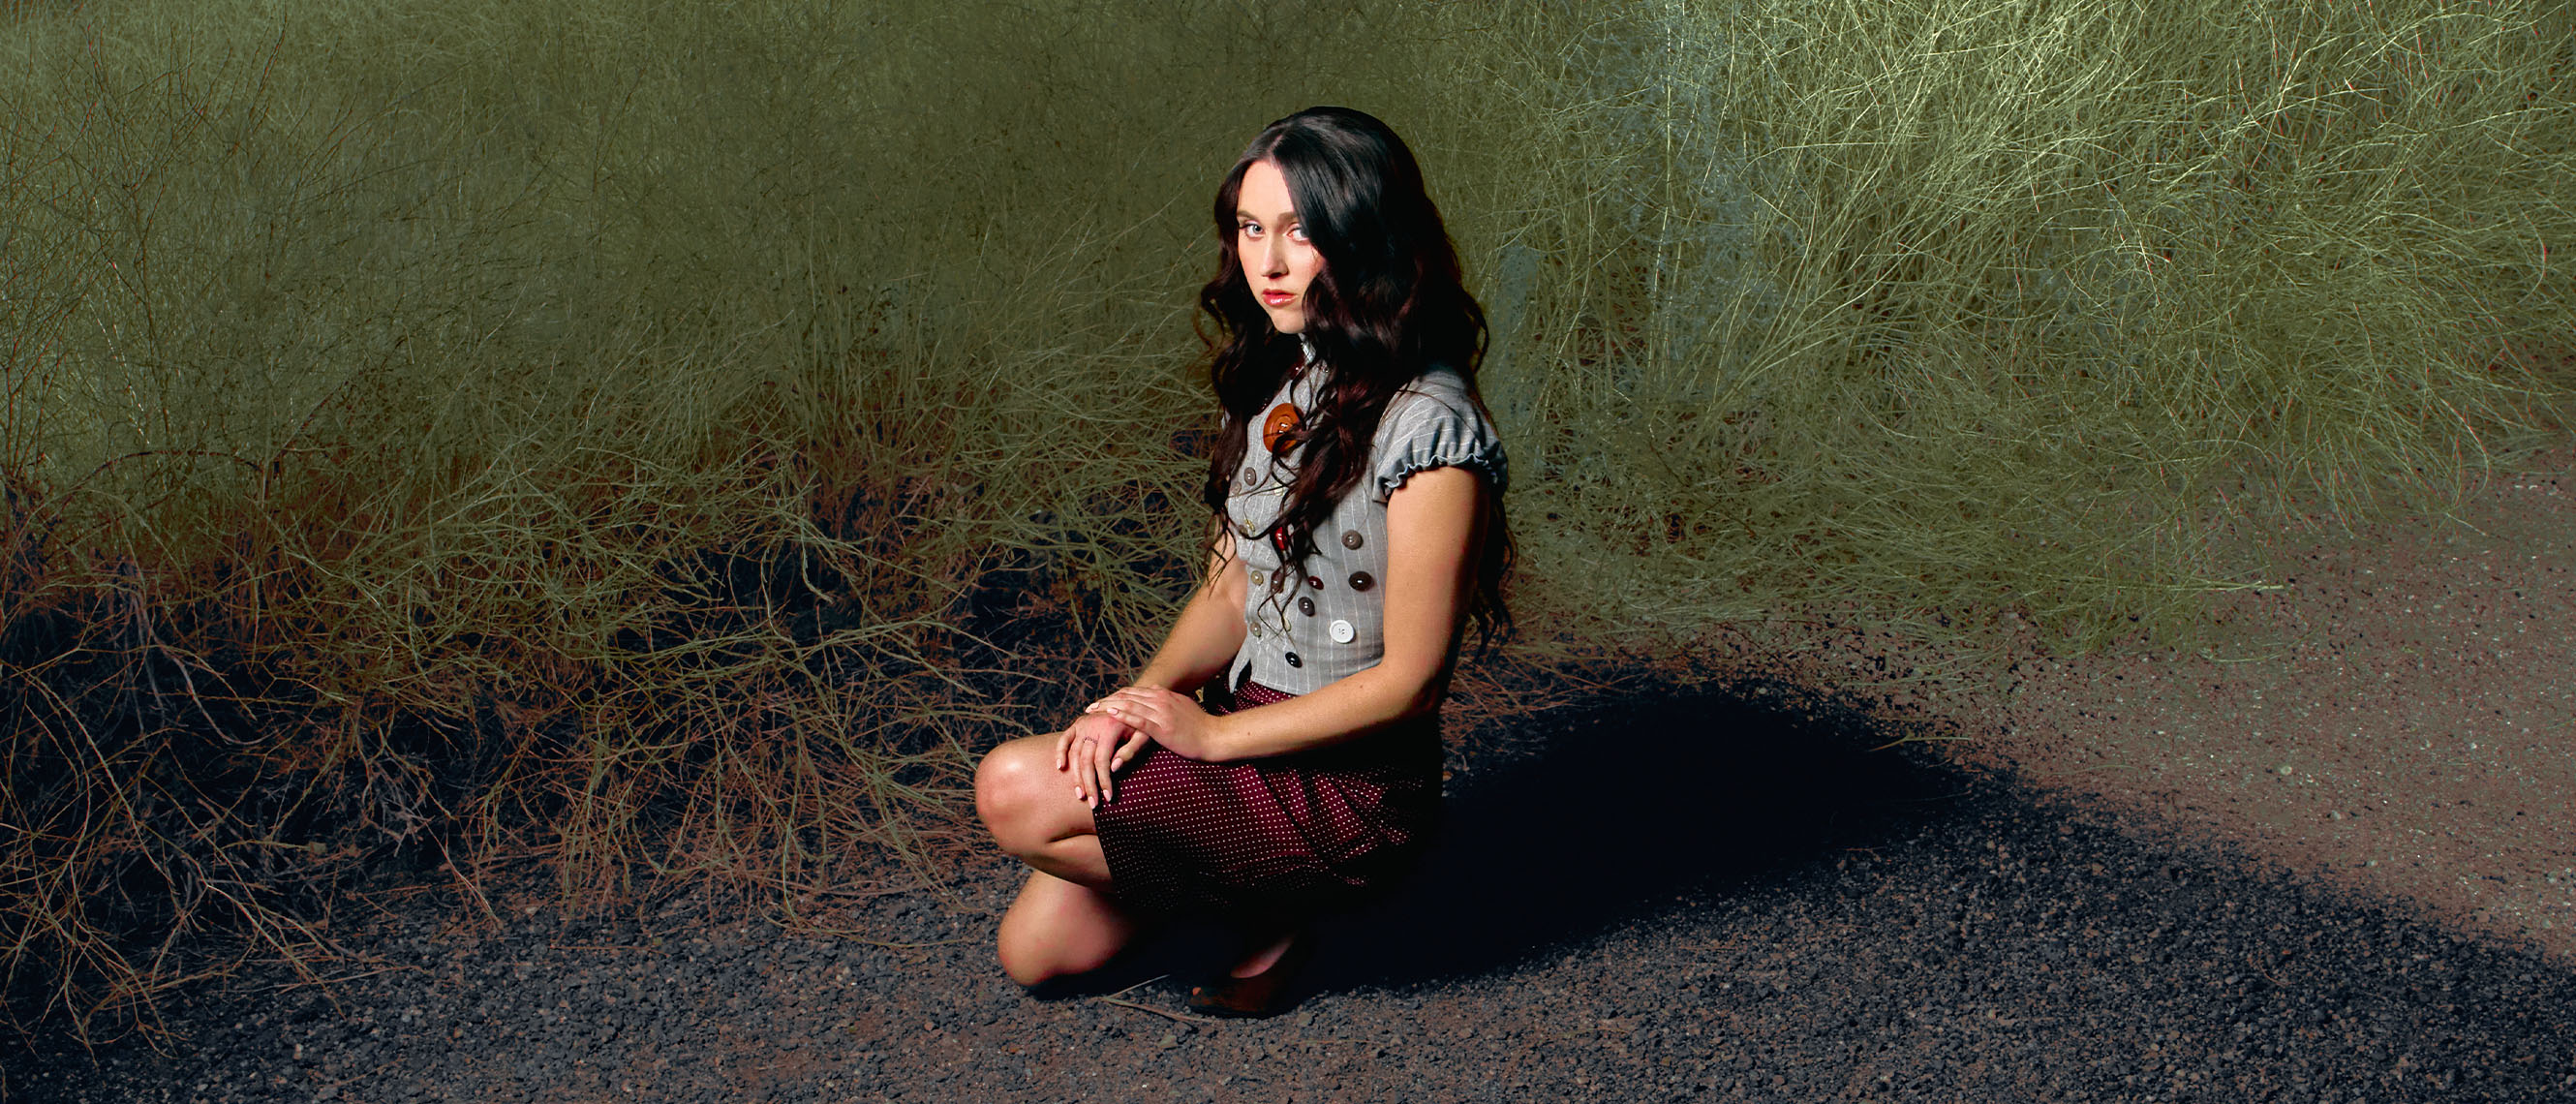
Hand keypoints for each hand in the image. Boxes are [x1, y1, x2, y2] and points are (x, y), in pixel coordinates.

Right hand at [1053, 709, 1148, 808]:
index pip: (1102, 760)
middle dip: (1089, 784)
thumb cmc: (1142, 724)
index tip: (1107, 798)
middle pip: (1086, 760)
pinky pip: (1065, 739)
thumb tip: (1114, 768)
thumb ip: (1131, 751)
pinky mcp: (1078, 724)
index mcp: (1110, 728)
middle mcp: (1093, 725)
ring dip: (1076, 776)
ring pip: (1074, 753)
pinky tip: (1061, 768)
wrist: (1133, 704)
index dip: (1104, 780)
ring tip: (1080, 794)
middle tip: (1093, 804)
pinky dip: (1060, 752)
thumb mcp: (1144, 735)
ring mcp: (1083, 724)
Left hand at [1086, 686, 1223, 761]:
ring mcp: (1161, 712)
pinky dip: (1122, 716)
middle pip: (1127, 696)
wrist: (1214, 736)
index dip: (1115, 697)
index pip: (1133, 692)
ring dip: (1108, 707)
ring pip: (1129, 706)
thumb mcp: (1183, 707)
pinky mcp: (1162, 727)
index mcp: (1164, 695)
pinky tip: (1110, 715)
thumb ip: (1169, 701)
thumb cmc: (1201, 725)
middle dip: (1106, 701)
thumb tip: (1159, 695)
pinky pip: (1138, 720)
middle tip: (1089, 707)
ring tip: (1092, 711)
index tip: (1101, 702)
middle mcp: (1160, 699)